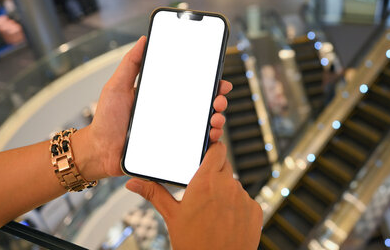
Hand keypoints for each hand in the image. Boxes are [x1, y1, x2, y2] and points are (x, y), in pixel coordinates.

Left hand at [72, 36, 232, 179]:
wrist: (100, 150)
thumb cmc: (106, 120)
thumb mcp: (117, 86)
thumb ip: (130, 64)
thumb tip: (143, 40)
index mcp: (162, 96)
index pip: (191, 86)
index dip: (208, 83)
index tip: (219, 80)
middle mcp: (171, 112)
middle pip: (203, 104)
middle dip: (218, 100)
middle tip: (219, 99)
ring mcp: (173, 131)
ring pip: (204, 124)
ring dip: (217, 119)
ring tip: (215, 119)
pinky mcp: (173, 148)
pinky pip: (195, 145)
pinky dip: (208, 141)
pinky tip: (210, 137)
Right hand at [126, 142, 262, 249]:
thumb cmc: (193, 244)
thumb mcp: (172, 216)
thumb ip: (155, 193)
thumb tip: (134, 183)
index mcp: (205, 181)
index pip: (216, 149)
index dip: (212, 149)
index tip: (207, 153)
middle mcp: (227, 185)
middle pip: (224, 166)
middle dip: (215, 173)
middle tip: (203, 190)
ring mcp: (243, 198)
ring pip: (234, 185)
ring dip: (225, 191)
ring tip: (213, 211)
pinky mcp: (256, 210)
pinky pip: (246, 201)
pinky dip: (238, 207)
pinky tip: (226, 220)